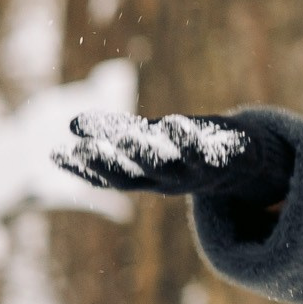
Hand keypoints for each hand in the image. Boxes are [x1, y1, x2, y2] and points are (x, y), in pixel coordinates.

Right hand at [51, 111, 285, 201]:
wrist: (246, 161)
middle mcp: (167, 181)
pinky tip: (175, 122)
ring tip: (129, 136)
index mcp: (146, 177)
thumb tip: (73, 124)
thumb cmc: (188, 149)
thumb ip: (116, 132)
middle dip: (109, 163)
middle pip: (134, 177)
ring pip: (169, 169)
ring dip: (148, 154)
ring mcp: (196, 174)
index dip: (81, 169)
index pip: (107, 177)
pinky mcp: (225, 160)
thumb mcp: (151, 139)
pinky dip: (191, 141)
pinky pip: (208, 153)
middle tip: (86, 148)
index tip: (56, 153)